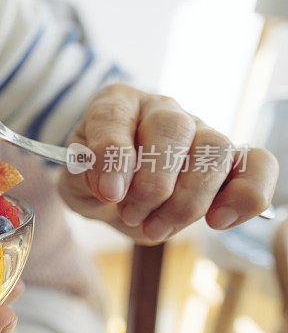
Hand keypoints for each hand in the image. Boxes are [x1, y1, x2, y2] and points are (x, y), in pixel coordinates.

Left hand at [58, 84, 278, 243]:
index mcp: (115, 105)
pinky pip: (258, 165)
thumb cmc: (94, 181)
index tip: (108, 192)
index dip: (113, 154)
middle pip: (172, 129)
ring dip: (188, 199)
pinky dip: (246, 196)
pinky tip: (216, 221)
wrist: (114, 196)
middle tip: (131, 214)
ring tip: (155, 228)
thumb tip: (111, 186)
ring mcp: (199, 129)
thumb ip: (86, 178)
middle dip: (153, 184)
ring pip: (216, 147)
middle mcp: (160, 109)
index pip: (115, 116)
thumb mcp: (75, 182)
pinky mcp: (229, 159)